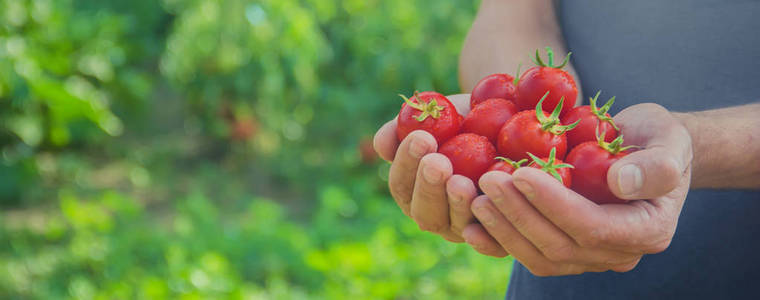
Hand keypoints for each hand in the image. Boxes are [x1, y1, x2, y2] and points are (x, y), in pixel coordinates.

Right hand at [373, 94, 507, 256]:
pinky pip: (492, 243)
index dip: (407, 163)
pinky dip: (488, 230)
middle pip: (425, 213)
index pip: (402, 184)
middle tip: (437, 163)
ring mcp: (467, 228)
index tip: (421, 138)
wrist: (508, 125)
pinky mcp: (499, 236)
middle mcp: (437, 215)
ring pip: (456, 226)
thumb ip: (402, 128)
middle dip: (429, 188)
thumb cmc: (462, 122)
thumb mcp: (433, 118)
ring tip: (461, 182)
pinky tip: (489, 204)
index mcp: (413, 191)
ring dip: (457, 205)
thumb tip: (382, 145)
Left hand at [464, 103, 692, 274]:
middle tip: (487, 180)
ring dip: (503, 230)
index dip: (554, 203)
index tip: (521, 172)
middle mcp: (617, 254)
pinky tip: (470, 225)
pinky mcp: (564, 251)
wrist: (642, 150)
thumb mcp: (669, 138)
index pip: (593, 226)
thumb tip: (622, 182)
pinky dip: (498, 243)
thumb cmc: (656, 138)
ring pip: (539, 257)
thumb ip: (657, 163)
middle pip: (560, 246)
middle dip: (519, 214)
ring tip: (476, 198)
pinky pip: (528, 254)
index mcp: (647, 231)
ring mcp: (588, 258)